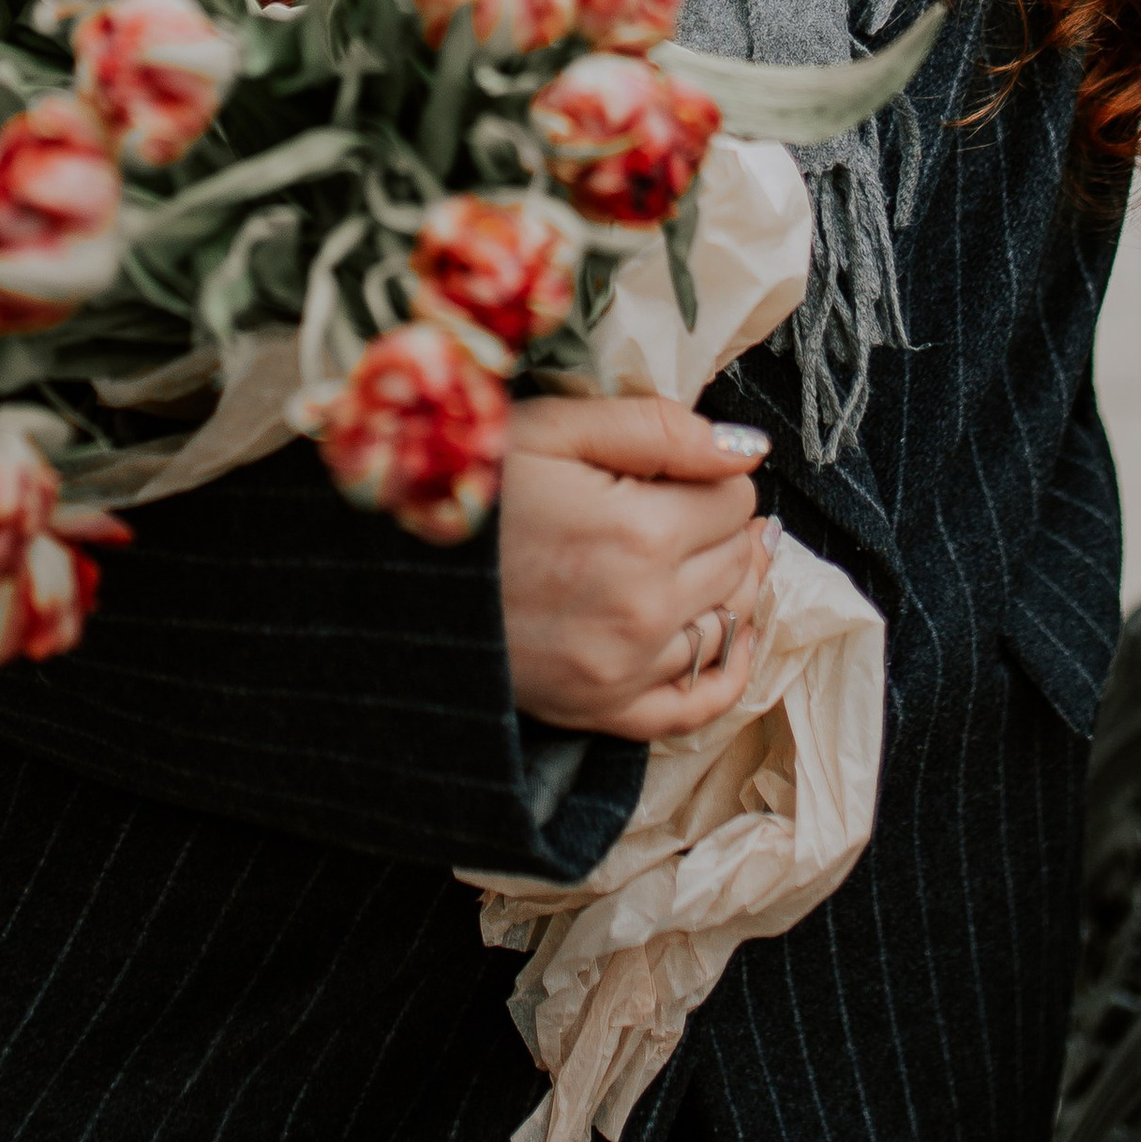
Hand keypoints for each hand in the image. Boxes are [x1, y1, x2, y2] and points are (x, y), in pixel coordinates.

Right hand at [498, 394, 775, 741]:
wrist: (393, 575)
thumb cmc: (472, 489)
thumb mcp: (553, 429)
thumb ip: (657, 430)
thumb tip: (746, 449)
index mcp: (638, 535)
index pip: (733, 499)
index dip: (713, 475)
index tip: (679, 468)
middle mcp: (643, 613)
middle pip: (736, 561)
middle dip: (725, 527)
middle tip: (696, 503)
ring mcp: (624, 672)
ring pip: (729, 624)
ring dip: (734, 586)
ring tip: (713, 553)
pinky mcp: (600, 712)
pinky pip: (697, 706)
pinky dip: (729, 672)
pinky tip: (735, 636)